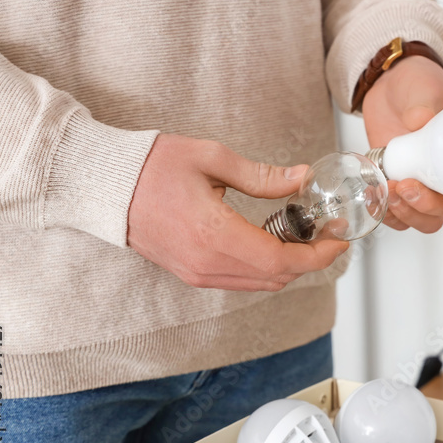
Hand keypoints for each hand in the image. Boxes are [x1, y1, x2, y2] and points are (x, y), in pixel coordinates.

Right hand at [126, 134, 348, 290]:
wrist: (104, 186)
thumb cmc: (152, 166)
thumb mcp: (212, 159)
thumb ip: (262, 176)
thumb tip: (301, 178)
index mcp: (214, 235)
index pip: (281, 260)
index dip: (318, 255)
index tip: (338, 239)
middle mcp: (206, 263)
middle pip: (276, 277)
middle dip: (310, 259)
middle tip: (327, 233)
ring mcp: (197, 273)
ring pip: (260, 283)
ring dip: (288, 265)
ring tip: (305, 236)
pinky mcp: (191, 273)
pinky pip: (240, 280)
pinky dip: (265, 267)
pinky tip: (274, 242)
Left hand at [362, 55, 442, 232]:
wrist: (386, 87)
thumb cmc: (417, 84)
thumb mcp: (425, 85)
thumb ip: (424, 99)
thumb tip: (419, 120)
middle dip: (429, 206)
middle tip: (408, 185)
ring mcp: (425, 183)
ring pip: (426, 218)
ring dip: (409, 214)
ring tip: (390, 190)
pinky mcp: (401, 187)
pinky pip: (399, 215)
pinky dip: (388, 213)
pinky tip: (376, 196)